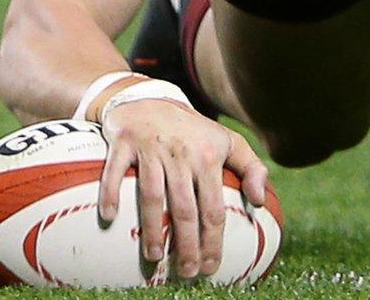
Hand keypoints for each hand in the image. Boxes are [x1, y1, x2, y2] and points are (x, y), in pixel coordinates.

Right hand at [98, 98, 270, 280]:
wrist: (150, 98)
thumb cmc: (194, 130)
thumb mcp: (229, 142)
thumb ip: (252, 168)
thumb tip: (259, 201)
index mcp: (208, 157)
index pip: (213, 207)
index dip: (213, 240)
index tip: (210, 266)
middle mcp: (181, 153)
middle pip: (183, 208)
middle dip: (186, 244)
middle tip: (186, 271)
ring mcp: (151, 148)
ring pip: (151, 195)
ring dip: (151, 228)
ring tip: (153, 257)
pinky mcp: (124, 142)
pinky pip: (115, 171)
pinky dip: (111, 192)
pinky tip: (110, 216)